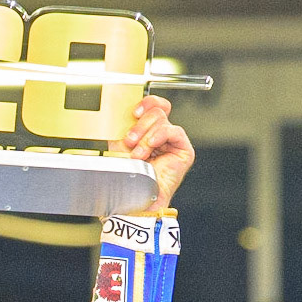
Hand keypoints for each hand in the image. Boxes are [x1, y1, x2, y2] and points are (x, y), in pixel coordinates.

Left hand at [115, 95, 194, 211]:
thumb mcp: (118, 145)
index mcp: (147, 131)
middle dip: (140, 126)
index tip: (134, 113)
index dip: (146, 103)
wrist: (134, 197)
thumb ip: (121, 127)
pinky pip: (173, 131)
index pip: (154, 105)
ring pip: (162, 120)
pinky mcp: (184, 150)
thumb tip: (117, 110)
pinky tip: (152, 145)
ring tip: (139, 154)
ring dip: (146, 137)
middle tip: (130, 141)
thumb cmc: (126, 177)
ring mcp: (173, 142)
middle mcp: (161, 134)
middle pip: (157, 111)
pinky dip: (160, 135)